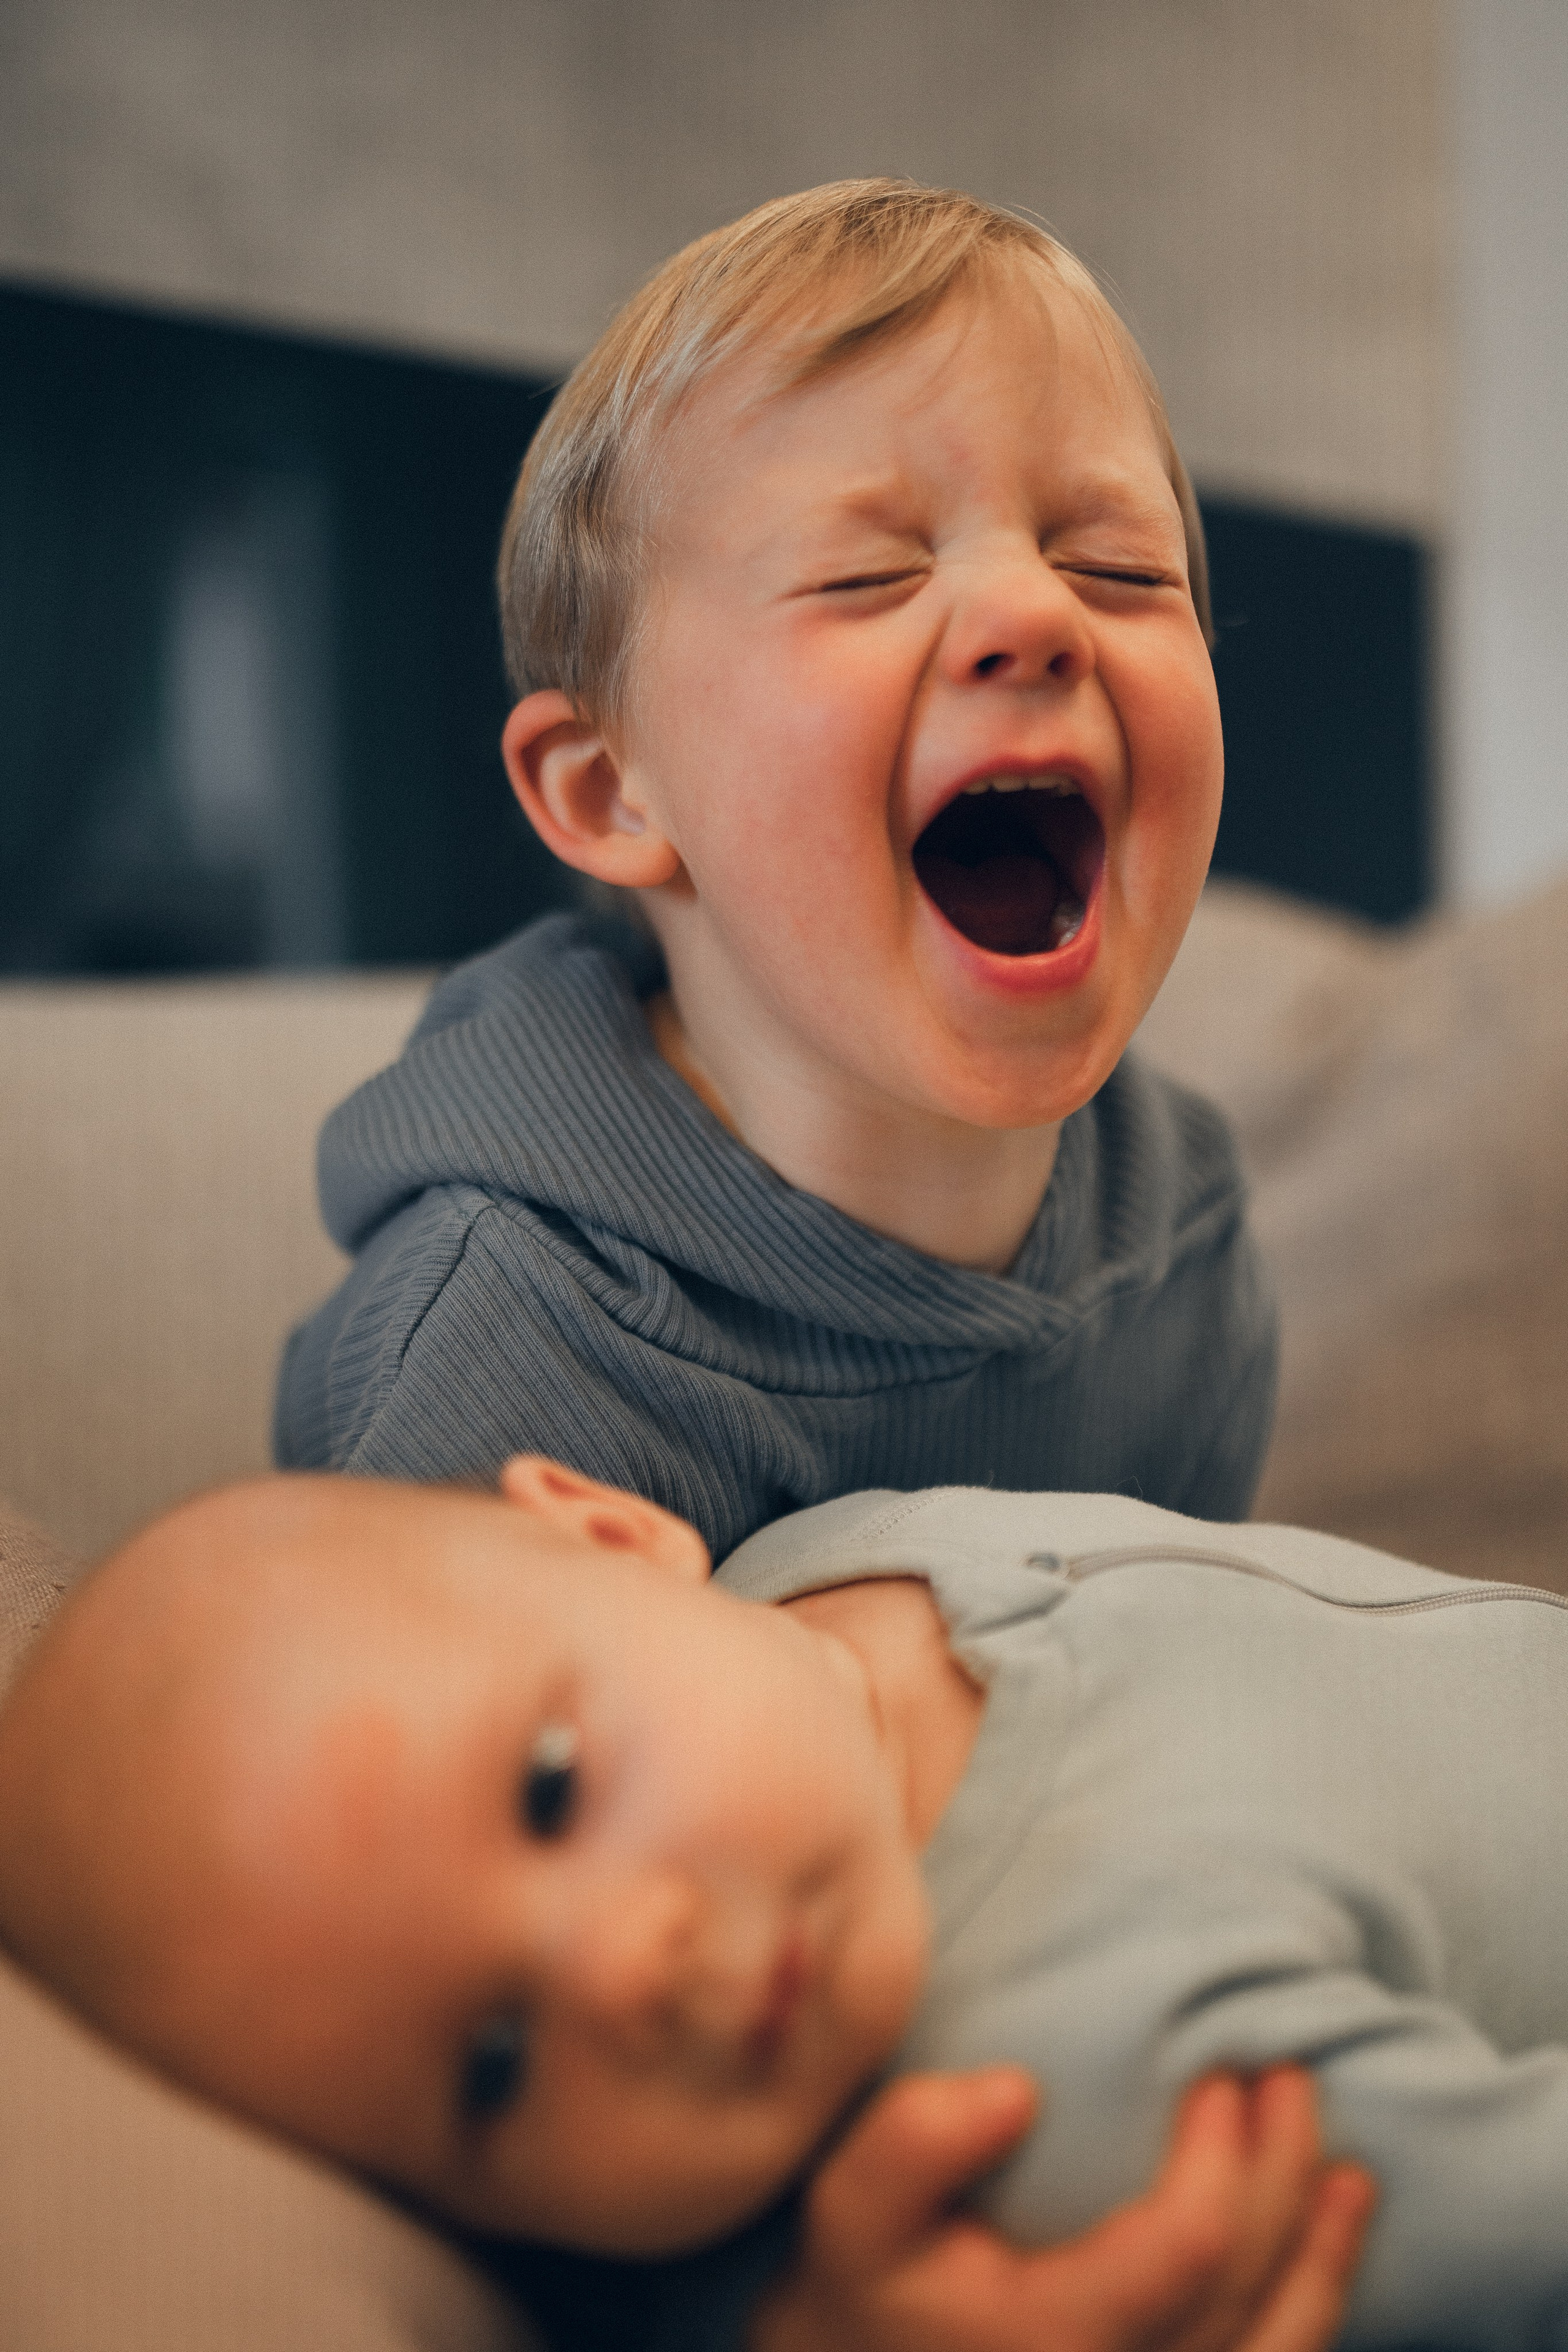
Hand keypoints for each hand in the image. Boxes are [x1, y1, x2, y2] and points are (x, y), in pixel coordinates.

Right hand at [748, 2064, 1375, 2351]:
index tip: (1221, 2072)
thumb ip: (913, 2144)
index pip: (1188, 2251)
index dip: (1224, 2157)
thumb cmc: (858, 2294)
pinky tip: (1327, 2252)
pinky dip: (1309, 2315)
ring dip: (1321, 2257)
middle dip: (1283, 2178)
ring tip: (1345, 2171)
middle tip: (1289, 2075)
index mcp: (1057, 2344)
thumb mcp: (849, 2211)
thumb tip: (1019, 2091)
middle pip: (1250, 2295)